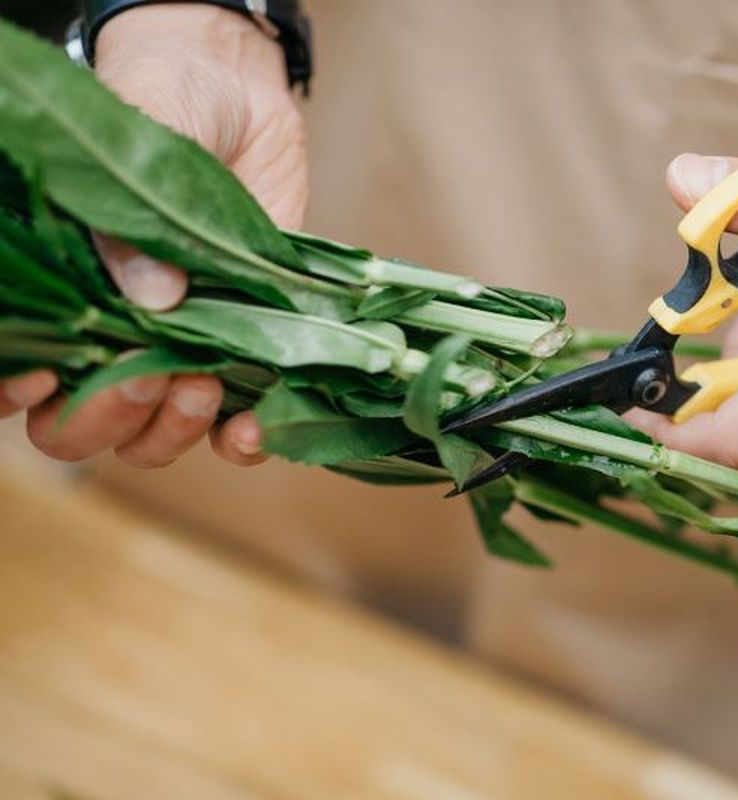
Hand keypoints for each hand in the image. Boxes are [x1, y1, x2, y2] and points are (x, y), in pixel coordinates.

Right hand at [0, 5, 306, 466]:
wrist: (235, 92)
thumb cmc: (160, 102)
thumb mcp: (133, 139)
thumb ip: (125, 223)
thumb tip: (154, 298)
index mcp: (51, 290)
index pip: (11, 375)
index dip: (16, 393)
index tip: (48, 374)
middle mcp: (103, 334)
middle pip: (77, 427)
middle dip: (108, 414)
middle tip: (153, 369)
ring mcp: (174, 347)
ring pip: (150, 438)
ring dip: (173, 428)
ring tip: (205, 383)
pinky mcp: (241, 350)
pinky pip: (232, 427)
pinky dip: (242, 441)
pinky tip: (254, 426)